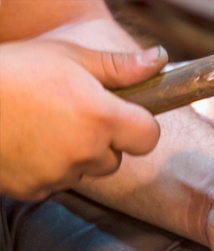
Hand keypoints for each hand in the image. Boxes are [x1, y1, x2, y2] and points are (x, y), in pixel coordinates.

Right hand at [0, 39, 167, 199]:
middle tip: (71, 115)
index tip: (124, 115)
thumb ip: (120, 67)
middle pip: (116, 158)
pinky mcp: (34, 190)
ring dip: (75, 156)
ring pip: (86, 172)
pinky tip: (27, 144)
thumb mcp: (69, 57)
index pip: (149, 137)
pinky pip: (55, 183)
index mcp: (102, 117)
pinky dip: (46, 169)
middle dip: (103, 141)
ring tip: (44, 126)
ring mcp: (59, 174)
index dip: (139, 125)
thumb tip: (158, 60)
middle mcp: (85, 151)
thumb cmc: (13, 70)